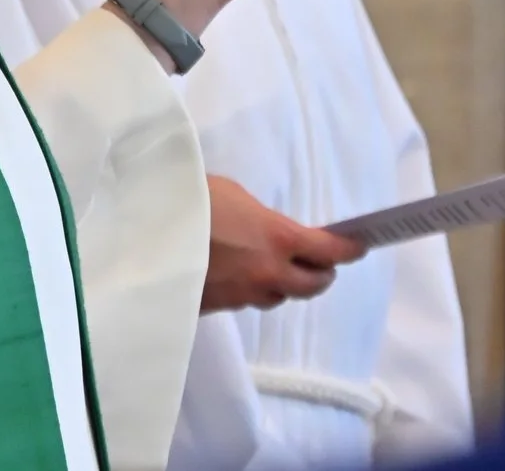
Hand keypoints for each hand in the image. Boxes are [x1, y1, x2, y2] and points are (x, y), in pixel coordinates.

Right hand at [201, 176, 366, 311]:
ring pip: (278, 297)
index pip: (329, 251)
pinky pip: (246, 301)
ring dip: (282, 284)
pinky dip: (250, 290)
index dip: (349, 250)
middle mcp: (269, 273)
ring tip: (270, 268)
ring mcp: (244, 295)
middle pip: (312, 286)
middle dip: (319, 274)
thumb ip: (261, 218)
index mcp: (278, 238)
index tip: (358, 246)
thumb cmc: (190, 200)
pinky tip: (234, 274)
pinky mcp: (218, 308)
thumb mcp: (234, 195)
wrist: (146, 232)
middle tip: (317, 262)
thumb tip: (268, 230)